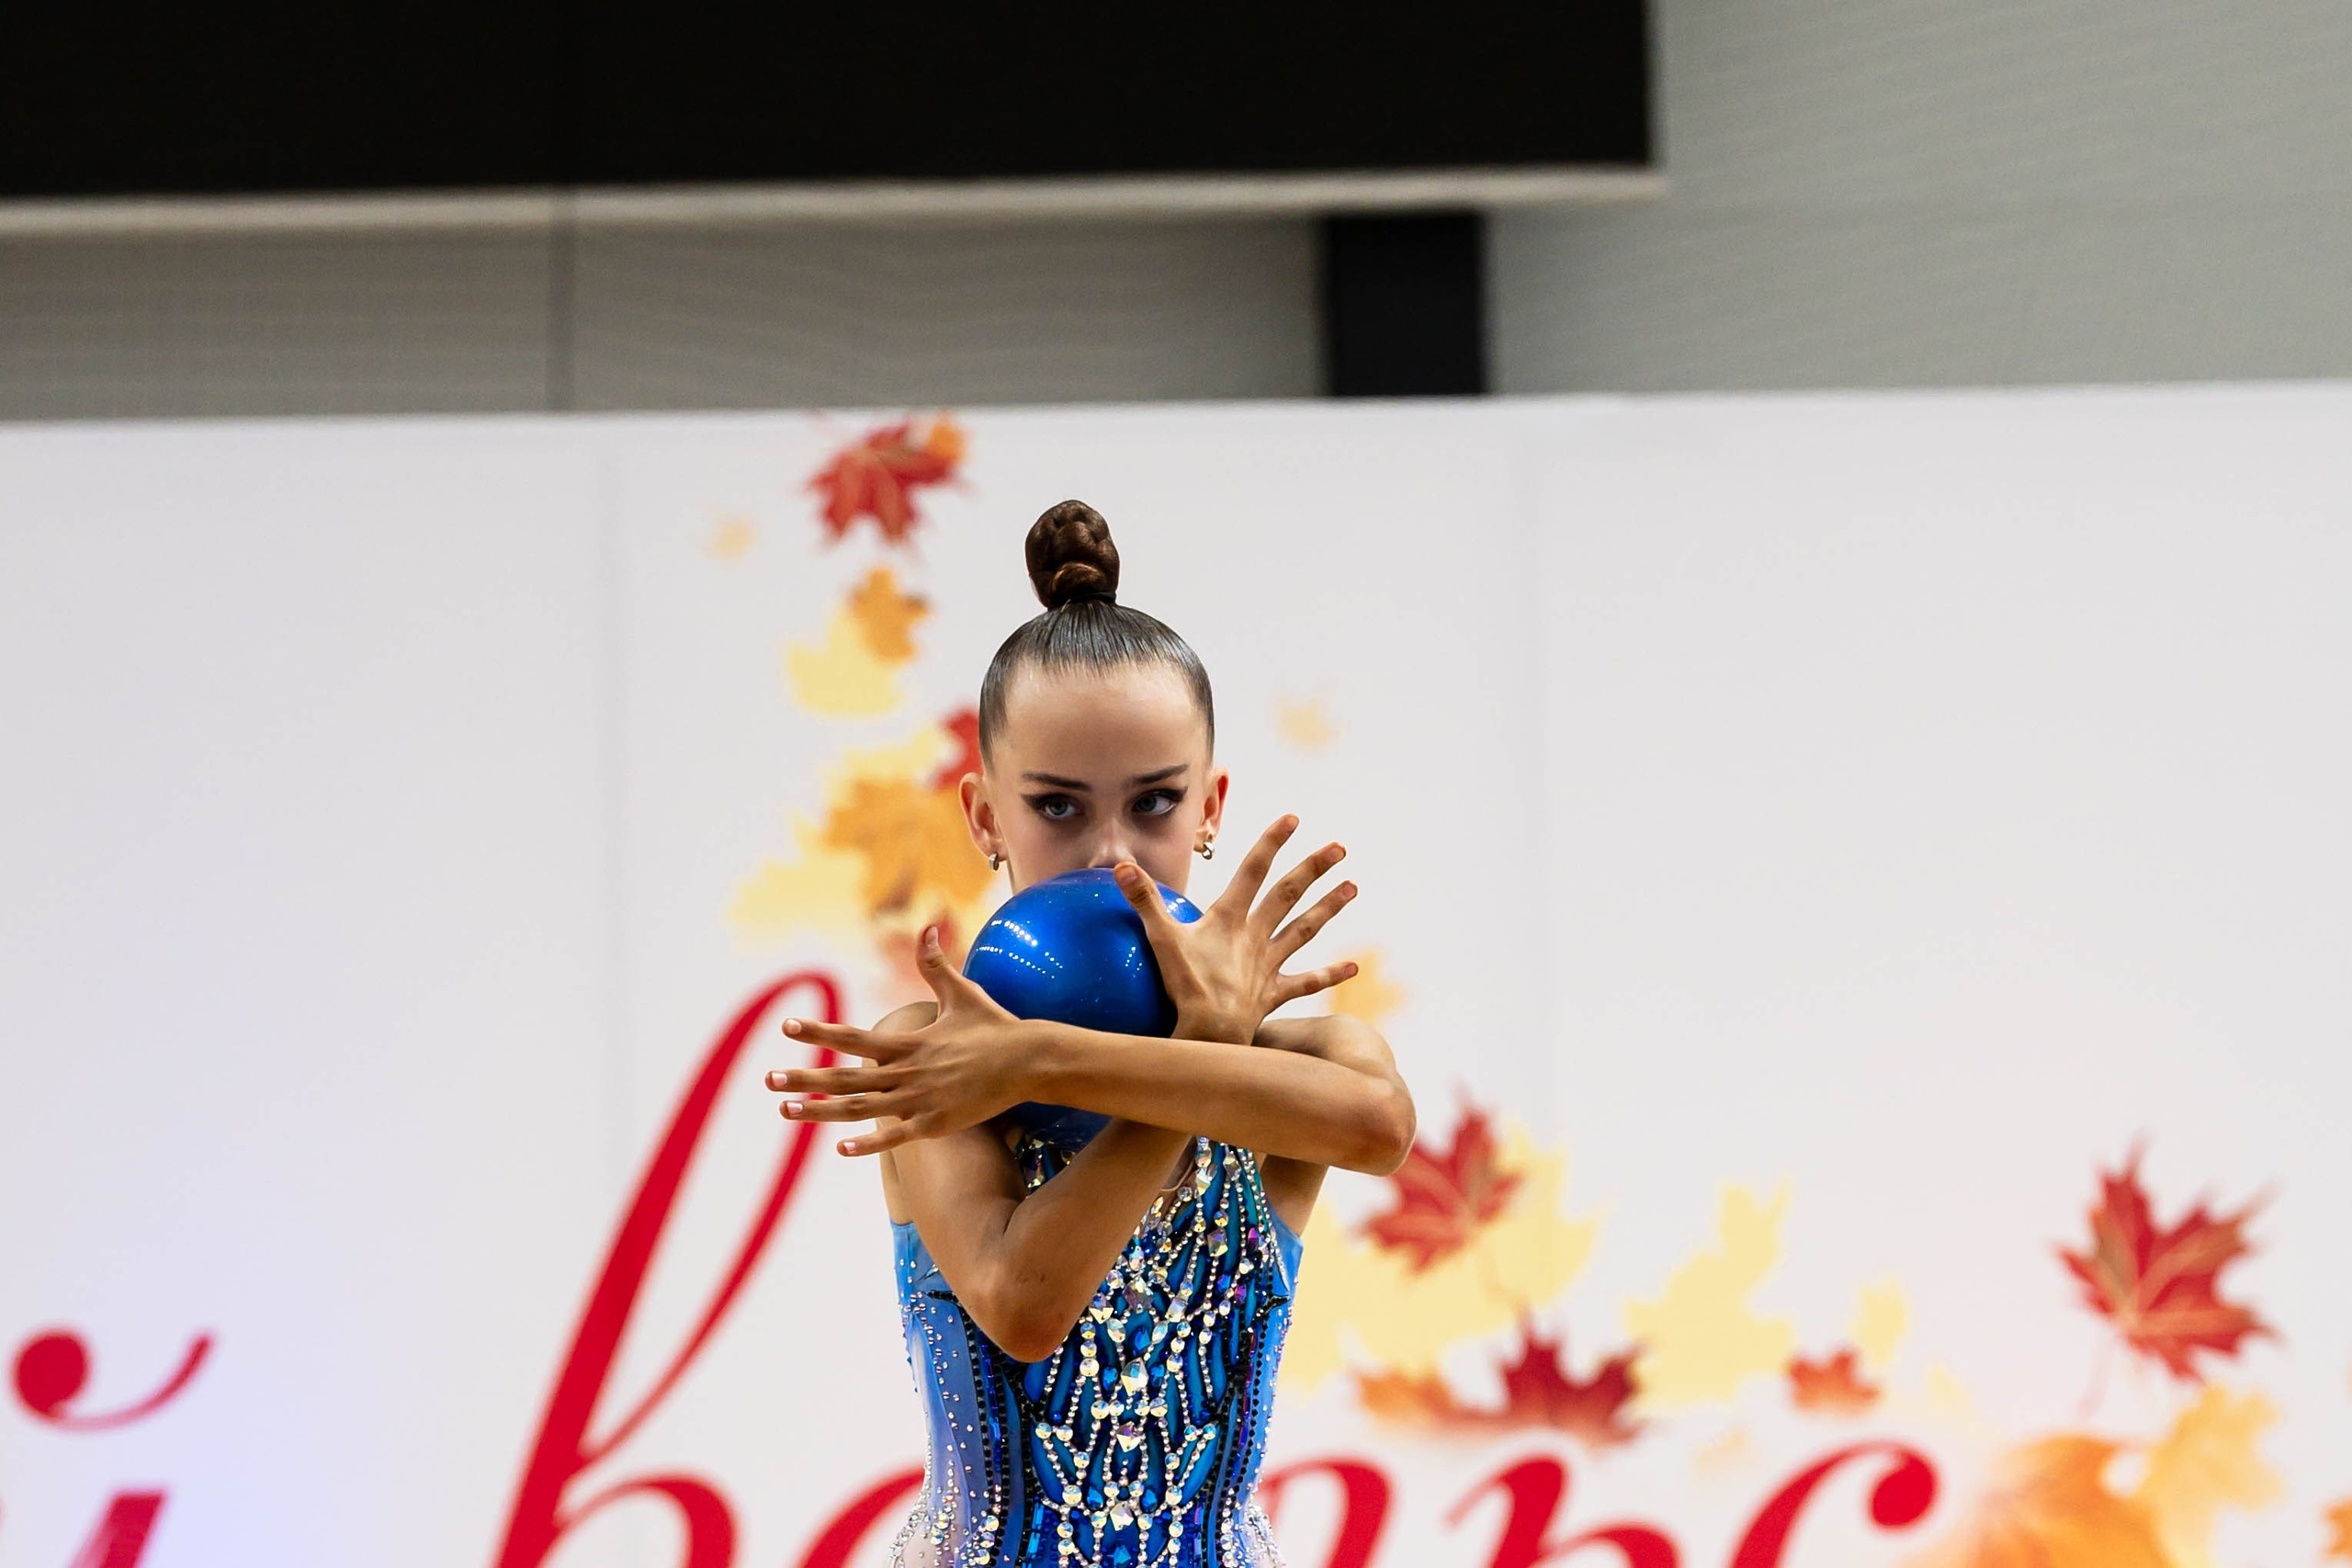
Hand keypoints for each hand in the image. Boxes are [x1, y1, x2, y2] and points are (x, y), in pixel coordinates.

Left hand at [763, 928, 1032, 1155]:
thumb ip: (936, 965)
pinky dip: (867, 1144)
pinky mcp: (936, 1124)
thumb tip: (926, 926)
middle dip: (804, 1078)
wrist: (1028, 1062)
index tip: (787, 1026)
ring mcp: (920, 1101)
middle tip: (768, 1079)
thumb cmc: (994, 1027)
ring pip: (860, 1109)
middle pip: (844, 1077)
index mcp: (908, 1042)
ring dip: (820, 1111)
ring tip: (786, 1111)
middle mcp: (907, 1072)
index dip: (819, 1031)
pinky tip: (840, 1148)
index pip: (852, 1036)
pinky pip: (895, 1136)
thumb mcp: (961, 993)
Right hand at [1115, 814, 1358, 1044]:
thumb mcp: (1160, 939)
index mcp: (1230, 918)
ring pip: (1304, 930)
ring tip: (1352, 887)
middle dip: (1313, 868)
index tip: (1293, 818)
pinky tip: (1354, 967)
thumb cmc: (1184, 987)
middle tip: (1339, 847)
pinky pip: (1307, 982)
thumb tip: (1121, 865)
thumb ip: (1143, 899)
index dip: (1271, 842)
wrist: (1210, 1035)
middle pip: (1288, 895)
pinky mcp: (1274, 993)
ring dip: (1328, 907)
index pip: (1253, 870)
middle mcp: (1255, 936)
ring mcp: (1268, 965)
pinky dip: (1330, 974)